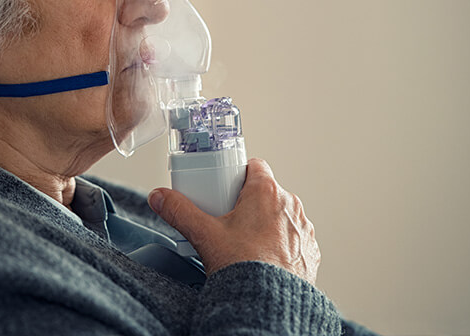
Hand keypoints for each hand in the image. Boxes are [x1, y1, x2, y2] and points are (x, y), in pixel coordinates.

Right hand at [148, 158, 319, 283]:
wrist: (270, 304)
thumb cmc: (244, 266)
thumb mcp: (203, 234)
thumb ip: (179, 211)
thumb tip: (160, 197)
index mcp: (267, 192)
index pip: (254, 166)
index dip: (236, 173)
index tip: (223, 185)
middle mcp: (290, 206)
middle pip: (265, 191)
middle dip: (247, 201)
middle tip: (226, 217)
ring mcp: (302, 229)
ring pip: (280, 214)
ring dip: (265, 221)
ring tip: (243, 241)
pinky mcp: (309, 250)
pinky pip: (292, 237)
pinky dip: (279, 242)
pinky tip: (261, 256)